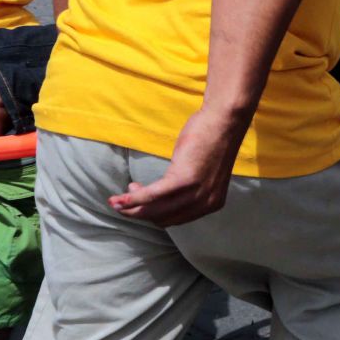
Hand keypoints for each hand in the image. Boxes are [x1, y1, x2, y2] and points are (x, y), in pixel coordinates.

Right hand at [108, 107, 243, 224]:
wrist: (224, 120)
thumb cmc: (211, 139)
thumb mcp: (203, 171)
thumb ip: (188, 187)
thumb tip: (160, 194)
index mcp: (212, 204)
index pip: (175, 219)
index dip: (153, 214)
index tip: (140, 202)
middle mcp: (205, 203)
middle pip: (163, 218)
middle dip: (139, 213)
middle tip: (122, 203)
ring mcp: (195, 193)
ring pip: (155, 210)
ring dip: (131, 208)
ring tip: (115, 202)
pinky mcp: (183, 180)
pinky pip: (152, 195)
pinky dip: (133, 198)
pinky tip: (120, 198)